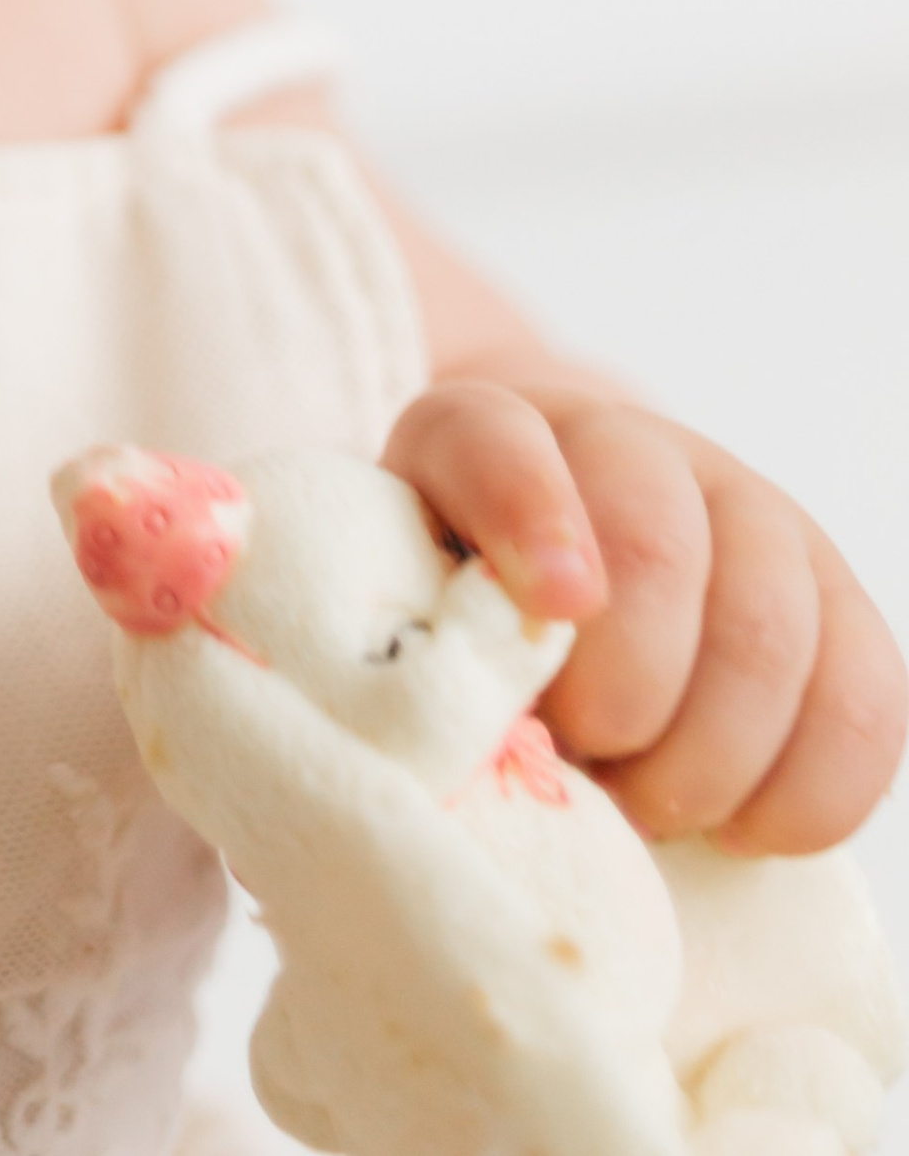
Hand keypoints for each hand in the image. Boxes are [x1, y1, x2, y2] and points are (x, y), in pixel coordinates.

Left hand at [385, 378, 906, 851]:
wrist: (569, 571)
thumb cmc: (465, 614)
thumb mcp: (400, 609)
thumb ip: (407, 653)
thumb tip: (441, 750)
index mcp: (487, 434)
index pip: (497, 443)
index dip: (529, 516)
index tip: (551, 607)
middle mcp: (628, 445)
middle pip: (655, 546)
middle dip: (621, 693)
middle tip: (584, 768)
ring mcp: (745, 509)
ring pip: (769, 629)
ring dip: (707, 759)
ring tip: (650, 810)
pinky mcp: (835, 597)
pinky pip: (869, 698)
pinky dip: (809, 791)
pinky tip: (742, 828)